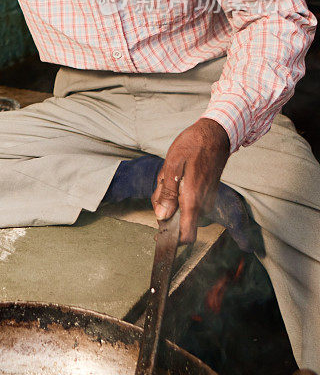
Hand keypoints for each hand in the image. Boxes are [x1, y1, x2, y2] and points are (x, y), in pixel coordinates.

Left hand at [151, 118, 229, 243]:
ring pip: (183, 210)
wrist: (215, 135)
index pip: (187, 235)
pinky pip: (189, 201)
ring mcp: (207, 200)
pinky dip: (179, 192)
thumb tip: (162, 216)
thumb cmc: (192, 147)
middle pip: (179, 221)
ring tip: (171, 174)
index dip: (173, 240)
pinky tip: (178, 175)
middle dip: (165, 207)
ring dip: (171, 197)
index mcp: (192, 199)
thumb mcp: (172, 165)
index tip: (159, 235)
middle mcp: (203, 204)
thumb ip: (166, 193)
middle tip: (162, 183)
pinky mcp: (208, 194)